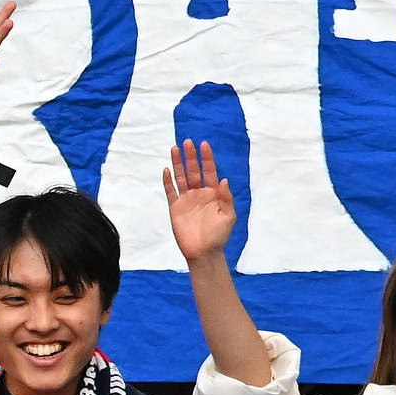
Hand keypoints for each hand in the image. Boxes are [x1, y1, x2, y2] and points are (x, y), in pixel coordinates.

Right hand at [163, 136, 239, 265]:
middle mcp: (199, 193)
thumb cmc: (219, 236)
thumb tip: (224, 180)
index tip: (204, 145)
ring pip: (181, 177)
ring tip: (175, 149)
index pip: (209, 172)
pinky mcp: (175, 208)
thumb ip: (226, 199)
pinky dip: (168, 181)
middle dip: (191, 156)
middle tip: (187, 142)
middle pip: (193, 171)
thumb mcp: (229, 217)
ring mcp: (186, 200)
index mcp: (213, 194)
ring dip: (178, 163)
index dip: (207, 159)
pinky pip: (170, 192)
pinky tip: (166, 170)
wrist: (204, 253)